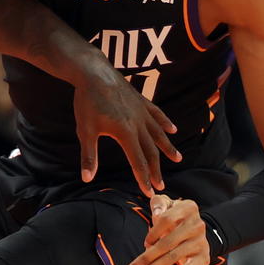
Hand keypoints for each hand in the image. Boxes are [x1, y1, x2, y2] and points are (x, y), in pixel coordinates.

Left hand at [72, 65, 179, 194]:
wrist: (94, 72)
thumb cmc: (88, 102)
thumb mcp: (85, 131)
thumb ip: (89, 156)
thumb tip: (87, 178)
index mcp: (125, 133)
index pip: (138, 161)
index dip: (144, 178)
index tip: (149, 192)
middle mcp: (139, 123)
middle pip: (151, 151)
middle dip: (156, 169)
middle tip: (161, 184)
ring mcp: (142, 111)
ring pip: (159, 133)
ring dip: (168, 148)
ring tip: (178, 159)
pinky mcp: (142, 101)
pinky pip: (157, 114)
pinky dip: (165, 123)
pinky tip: (172, 129)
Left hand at [127, 195, 210, 264]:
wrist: (196, 231)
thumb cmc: (174, 217)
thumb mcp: (166, 204)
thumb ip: (159, 203)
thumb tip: (157, 212)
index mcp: (188, 208)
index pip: (167, 219)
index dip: (153, 232)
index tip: (145, 243)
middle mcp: (198, 225)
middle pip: (167, 243)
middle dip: (145, 259)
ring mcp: (201, 243)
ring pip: (173, 258)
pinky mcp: (203, 259)